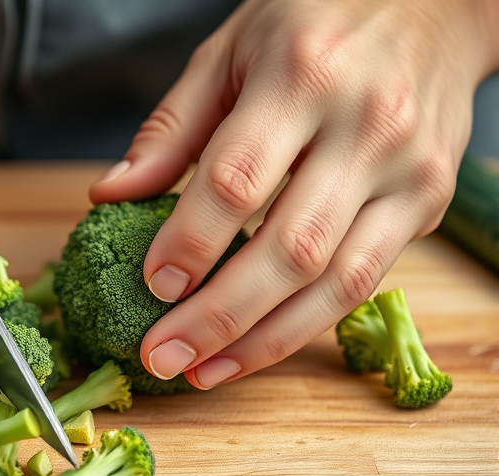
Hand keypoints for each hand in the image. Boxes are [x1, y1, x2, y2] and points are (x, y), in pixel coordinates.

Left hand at [89, 0, 498, 388]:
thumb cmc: (315, 24)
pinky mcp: (427, 205)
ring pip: (336, 282)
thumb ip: (170, 130)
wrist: (434, 7)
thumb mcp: (228, 53)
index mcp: (302, 77)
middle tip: (162, 356)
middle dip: (220, 316)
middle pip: (289, 247)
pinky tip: (252, 350)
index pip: (238, 177)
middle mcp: (366, 127)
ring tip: (201, 372)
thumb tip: (109, 195)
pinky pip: (363, 283)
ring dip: (262, 341)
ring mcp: (407, 172)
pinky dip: (304, 327)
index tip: (151, 286)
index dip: (191, 241)